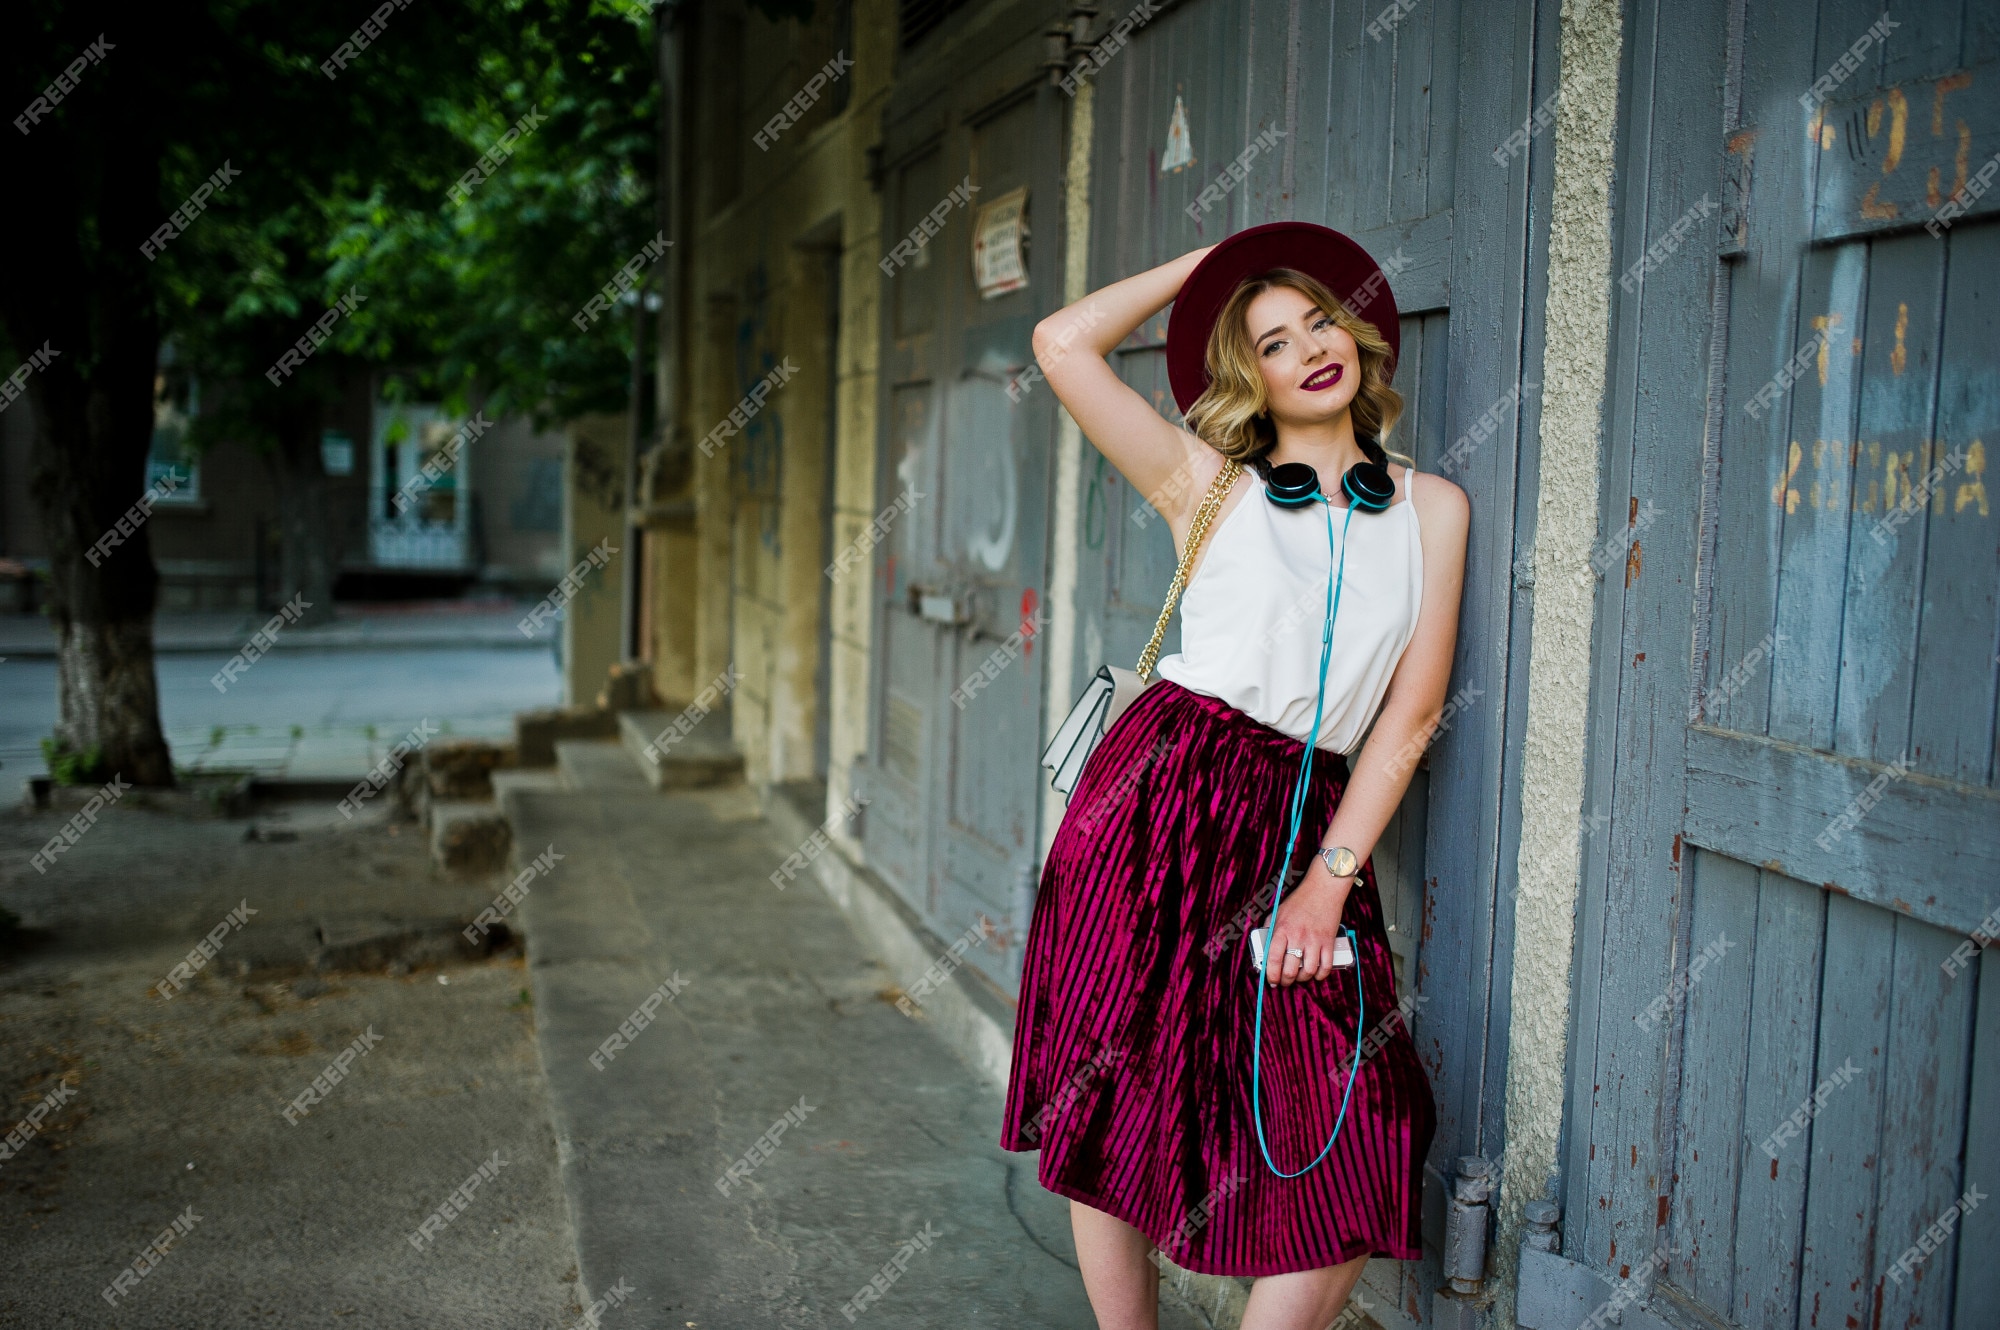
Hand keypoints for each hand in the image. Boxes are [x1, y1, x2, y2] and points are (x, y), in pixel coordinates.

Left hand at [1267, 858, 1352, 986]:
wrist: (1323, 889)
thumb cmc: (1299, 900)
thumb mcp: (1278, 912)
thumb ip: (1270, 929)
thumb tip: (1263, 946)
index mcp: (1282, 929)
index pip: (1273, 958)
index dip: (1271, 974)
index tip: (1271, 981)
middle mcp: (1297, 936)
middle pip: (1290, 969)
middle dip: (1286, 981)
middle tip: (1285, 982)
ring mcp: (1314, 940)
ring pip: (1308, 971)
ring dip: (1302, 979)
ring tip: (1299, 977)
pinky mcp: (1329, 942)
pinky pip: (1326, 966)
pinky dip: (1320, 975)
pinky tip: (1316, 974)